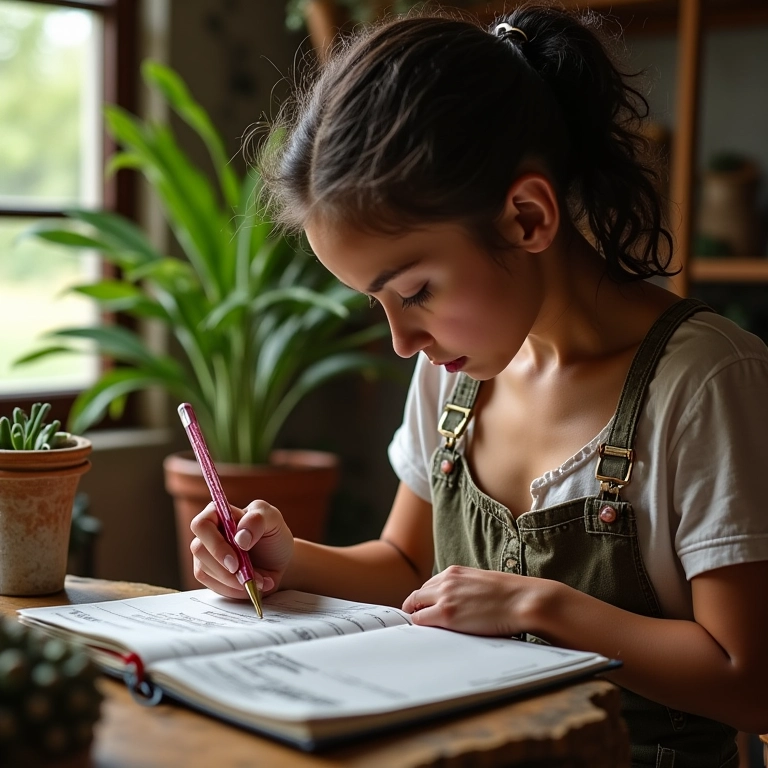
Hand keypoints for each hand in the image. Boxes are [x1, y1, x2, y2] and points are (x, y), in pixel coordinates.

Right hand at [190, 499, 294, 599]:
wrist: (279, 559)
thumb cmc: (273, 534)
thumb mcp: (273, 519)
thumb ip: (257, 520)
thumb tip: (240, 537)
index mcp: (219, 512)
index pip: (202, 525)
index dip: (215, 544)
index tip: (236, 561)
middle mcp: (208, 533)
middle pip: (199, 550)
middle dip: (223, 568)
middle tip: (246, 576)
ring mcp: (205, 554)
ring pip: (203, 570)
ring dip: (231, 581)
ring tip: (257, 579)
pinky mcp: (209, 573)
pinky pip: (211, 585)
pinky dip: (232, 590)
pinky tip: (248, 585)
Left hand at [402, 565, 555, 636]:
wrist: (523, 600)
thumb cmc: (511, 596)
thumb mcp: (482, 583)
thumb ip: (466, 589)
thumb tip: (460, 603)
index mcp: (455, 572)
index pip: (429, 586)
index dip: (425, 600)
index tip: (424, 610)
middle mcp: (446, 581)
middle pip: (418, 595)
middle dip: (416, 609)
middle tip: (419, 623)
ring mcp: (444, 597)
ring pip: (415, 607)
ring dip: (417, 618)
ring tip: (423, 632)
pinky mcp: (446, 614)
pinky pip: (420, 621)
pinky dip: (420, 628)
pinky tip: (427, 636)